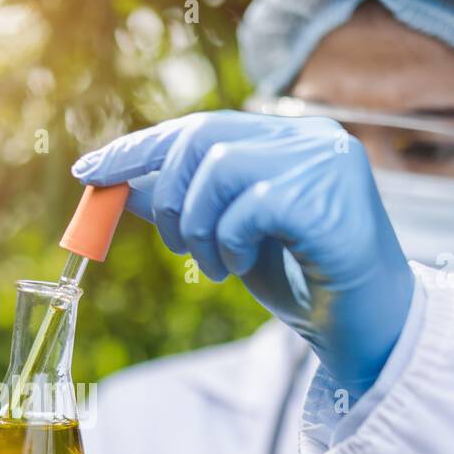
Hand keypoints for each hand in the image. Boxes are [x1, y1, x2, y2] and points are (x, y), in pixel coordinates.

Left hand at [72, 111, 414, 397]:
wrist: (365, 326)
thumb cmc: (301, 279)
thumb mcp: (228, 237)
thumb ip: (183, 204)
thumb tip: (119, 185)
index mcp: (287, 137)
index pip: (198, 127)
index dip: (138, 150)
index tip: (88, 172)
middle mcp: (310, 136)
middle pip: (201, 138)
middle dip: (167, 198)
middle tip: (176, 247)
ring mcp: (325, 160)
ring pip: (219, 168)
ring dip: (198, 228)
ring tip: (218, 265)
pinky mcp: (330, 195)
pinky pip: (248, 206)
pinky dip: (231, 241)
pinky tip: (244, 266)